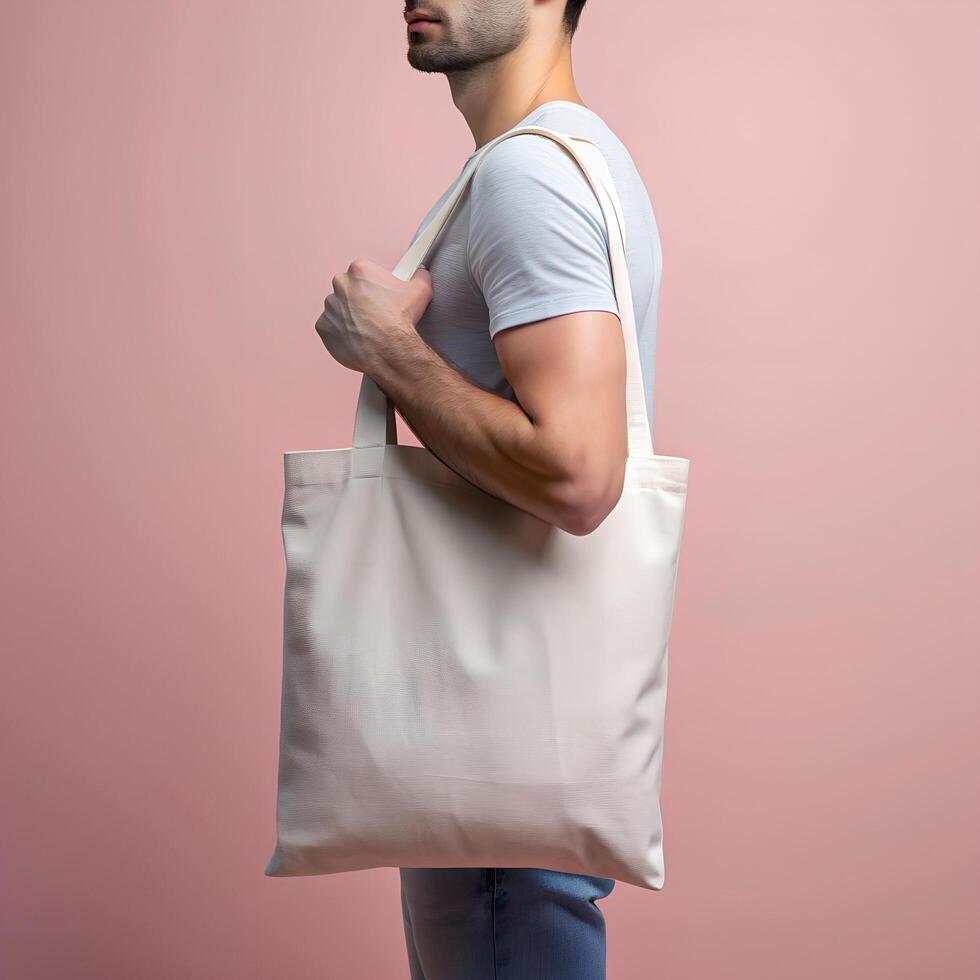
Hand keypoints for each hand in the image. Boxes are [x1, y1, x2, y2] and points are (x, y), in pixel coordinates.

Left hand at [315, 258, 432, 372]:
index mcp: (359, 270)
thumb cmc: (400, 320)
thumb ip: (419, 276)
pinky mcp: (323, 327)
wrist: (389, 350)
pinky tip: (357, 338)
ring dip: (349, 316)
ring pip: (338, 309)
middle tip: (375, 314)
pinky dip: (340, 333)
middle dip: (359, 299)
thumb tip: (420, 273)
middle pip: (348, 289)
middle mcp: (340, 285)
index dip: (374, 286)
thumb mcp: (420, 291)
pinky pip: (330, 328)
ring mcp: (330, 306)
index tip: (381, 296)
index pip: (363, 273)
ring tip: (367, 329)